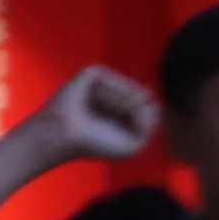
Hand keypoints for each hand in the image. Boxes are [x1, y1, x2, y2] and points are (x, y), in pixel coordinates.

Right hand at [30, 65, 158, 162]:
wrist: (65, 137)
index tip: (121, 132)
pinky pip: (115, 80)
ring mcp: (105, 83)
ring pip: (132, 89)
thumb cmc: (95, 145)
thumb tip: (149, 98)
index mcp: (128, 111)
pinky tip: (93, 101)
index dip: (142, 122)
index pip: (153, 108)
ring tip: (96, 113)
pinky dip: (108, 93)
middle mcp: (117, 94)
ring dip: (118, 105)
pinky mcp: (91, 74)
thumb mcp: (133, 145)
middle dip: (132, 113)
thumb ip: (150, 127)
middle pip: (145, 97)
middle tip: (107, 123)